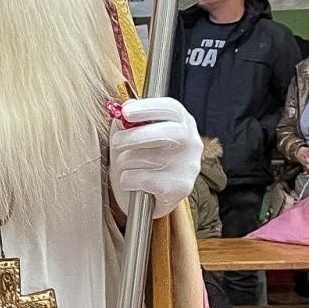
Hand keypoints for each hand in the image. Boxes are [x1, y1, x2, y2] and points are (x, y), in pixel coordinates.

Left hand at [109, 98, 203, 219]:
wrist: (152, 199)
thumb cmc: (144, 160)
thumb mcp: (138, 135)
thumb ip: (132, 121)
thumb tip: (124, 109)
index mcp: (184, 123)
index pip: (171, 109)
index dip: (147, 108)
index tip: (126, 112)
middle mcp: (191, 143)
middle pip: (160, 132)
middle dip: (132, 136)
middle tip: (117, 140)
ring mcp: (187, 166)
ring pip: (141, 157)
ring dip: (124, 162)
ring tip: (129, 166)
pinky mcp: (178, 187)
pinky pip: (139, 178)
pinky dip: (126, 181)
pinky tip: (133, 183)